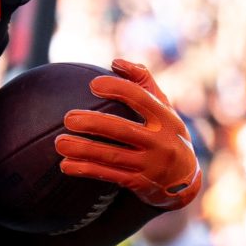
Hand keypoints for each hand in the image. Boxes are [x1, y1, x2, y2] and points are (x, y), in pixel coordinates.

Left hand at [55, 59, 201, 210]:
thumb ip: (143, 82)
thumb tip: (115, 62)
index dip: (118, 89)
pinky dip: (87, 170)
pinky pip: (109, 176)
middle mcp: (159, 142)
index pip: (141, 99)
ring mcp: (149, 165)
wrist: (185, 180)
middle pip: (124, 130)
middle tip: (68, 118)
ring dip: (84, 150)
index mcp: (165, 118)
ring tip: (60, 143)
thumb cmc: (168, 133)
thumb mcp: (165, 107)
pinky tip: (66, 165)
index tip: (93, 85)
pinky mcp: (139, 183)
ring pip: (113, 156)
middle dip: (95, 124)